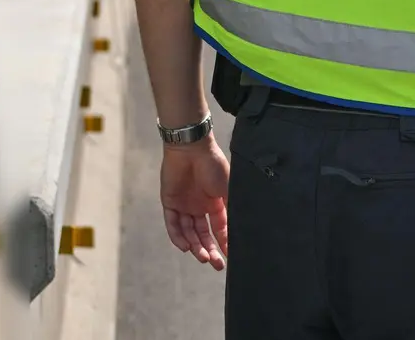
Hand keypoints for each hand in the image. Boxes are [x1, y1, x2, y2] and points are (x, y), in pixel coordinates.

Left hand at [160, 137, 229, 269]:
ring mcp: (185, 206)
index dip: (225, 242)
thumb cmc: (213, 165)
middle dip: (211, 250)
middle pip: (204, 235)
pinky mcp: (170, 204)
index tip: (231, 256)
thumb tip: (244, 226)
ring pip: (189, 233)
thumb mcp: (227, 188)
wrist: (191, 149)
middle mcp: (200, 208)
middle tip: (217, 265)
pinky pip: (173, 225)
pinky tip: (186, 247)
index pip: (220, 228)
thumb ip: (231, 208)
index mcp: (216, 203)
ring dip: (196, 246)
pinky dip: (178, 237)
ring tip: (203, 257)